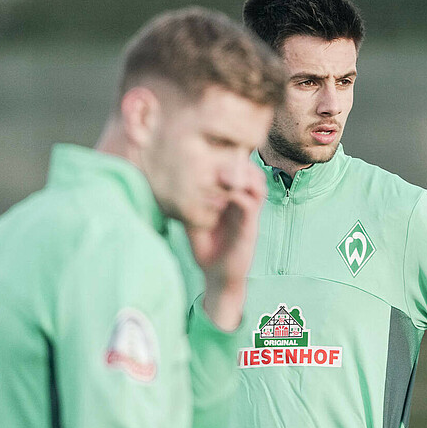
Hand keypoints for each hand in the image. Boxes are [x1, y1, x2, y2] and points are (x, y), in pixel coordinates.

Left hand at [189, 163, 266, 330]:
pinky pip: (250, 205)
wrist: (217, 276)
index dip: (232, 157)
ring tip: (225, 175)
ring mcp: (248, 215)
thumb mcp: (194, 220)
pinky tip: (225, 195)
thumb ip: (190, 201)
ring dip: (243, 175)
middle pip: (252, 172)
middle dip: (239, 162)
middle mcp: (243, 203)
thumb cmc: (205, 247)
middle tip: (222, 160)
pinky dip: (239, 195)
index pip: (239, 169)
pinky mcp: (250, 228)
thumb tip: (169, 182)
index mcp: (232, 198)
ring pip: (256, 185)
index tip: (215, 151)